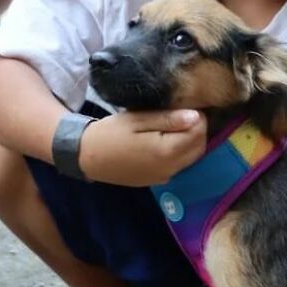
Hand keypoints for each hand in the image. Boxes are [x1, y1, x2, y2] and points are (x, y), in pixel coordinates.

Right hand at [78, 109, 206, 185]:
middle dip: (197, 130)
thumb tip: (196, 117)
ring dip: (190, 141)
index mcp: (166, 152)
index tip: (186, 105)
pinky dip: (181, 152)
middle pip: (199, 147)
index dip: (198, 117)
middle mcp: (170, 169)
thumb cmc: (111, 133)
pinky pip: (179, 165)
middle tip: (183, 114)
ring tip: (176, 125)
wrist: (87, 156)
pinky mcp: (157, 181)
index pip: (198, 133)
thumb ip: (168, 119)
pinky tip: (167, 140)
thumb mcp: (138, 119)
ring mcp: (164, 177)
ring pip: (191, 158)